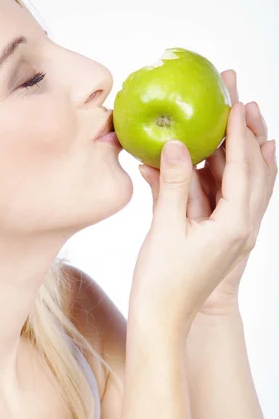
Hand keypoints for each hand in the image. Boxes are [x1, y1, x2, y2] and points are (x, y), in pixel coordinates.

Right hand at [138, 70, 276, 315]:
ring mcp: (235, 233)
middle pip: (257, 171)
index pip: (243, 167)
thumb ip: (173, 184)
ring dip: (247, 150)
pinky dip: (233, 173)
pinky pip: (235, 197)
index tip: (236, 100)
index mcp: (234, 225)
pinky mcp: (223, 236)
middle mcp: (243, 227)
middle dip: (251, 133)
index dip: (239, 132)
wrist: (164, 320)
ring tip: (247, 117)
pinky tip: (226, 158)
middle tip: (244, 98)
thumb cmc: (162, 282)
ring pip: (251, 183)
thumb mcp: (165, 229)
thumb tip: (177, 144)